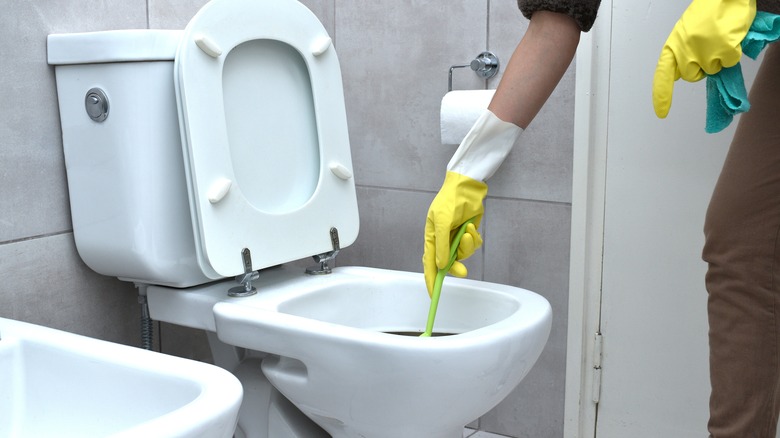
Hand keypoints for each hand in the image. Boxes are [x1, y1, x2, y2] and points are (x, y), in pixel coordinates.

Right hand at [422, 172, 485, 295]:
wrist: (467, 187)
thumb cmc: (450, 201)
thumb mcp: (443, 222)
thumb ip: (441, 246)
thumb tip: (441, 266)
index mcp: (431, 237)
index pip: (429, 264)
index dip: (430, 280)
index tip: (433, 294)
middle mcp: (443, 240)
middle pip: (447, 264)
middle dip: (456, 267)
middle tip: (463, 271)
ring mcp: (456, 238)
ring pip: (463, 255)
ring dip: (467, 246)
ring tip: (468, 231)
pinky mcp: (468, 235)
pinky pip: (473, 246)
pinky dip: (474, 239)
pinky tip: (471, 227)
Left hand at [653, 0, 755, 117]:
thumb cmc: (707, 13)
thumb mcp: (685, 33)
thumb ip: (680, 53)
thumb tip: (679, 75)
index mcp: (674, 46)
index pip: (662, 75)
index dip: (662, 95)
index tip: (662, 113)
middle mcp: (685, 51)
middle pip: (693, 76)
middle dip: (701, 68)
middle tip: (708, 47)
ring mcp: (704, 51)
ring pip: (712, 70)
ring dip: (718, 59)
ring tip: (719, 37)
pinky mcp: (724, 50)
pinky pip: (729, 62)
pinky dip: (732, 53)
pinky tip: (730, 37)